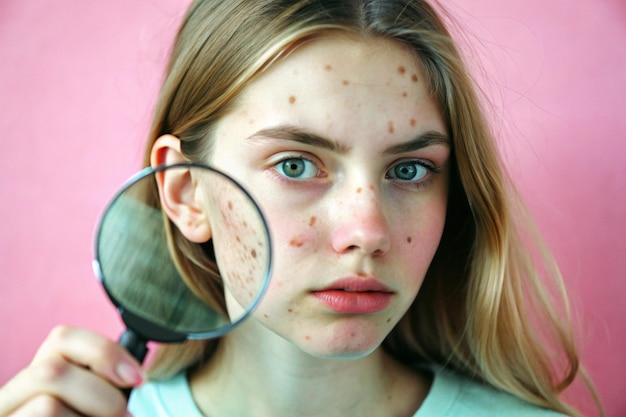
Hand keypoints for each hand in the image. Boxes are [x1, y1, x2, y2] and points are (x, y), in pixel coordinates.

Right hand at [0, 326, 142, 415]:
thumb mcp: (93, 403)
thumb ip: (102, 384)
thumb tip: (135, 374)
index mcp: (35, 379)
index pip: (62, 337)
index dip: (104, 352)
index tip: (137, 378)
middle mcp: (10, 395)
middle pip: (52, 370)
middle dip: (101, 396)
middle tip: (121, 416)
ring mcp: (6, 413)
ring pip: (48, 405)